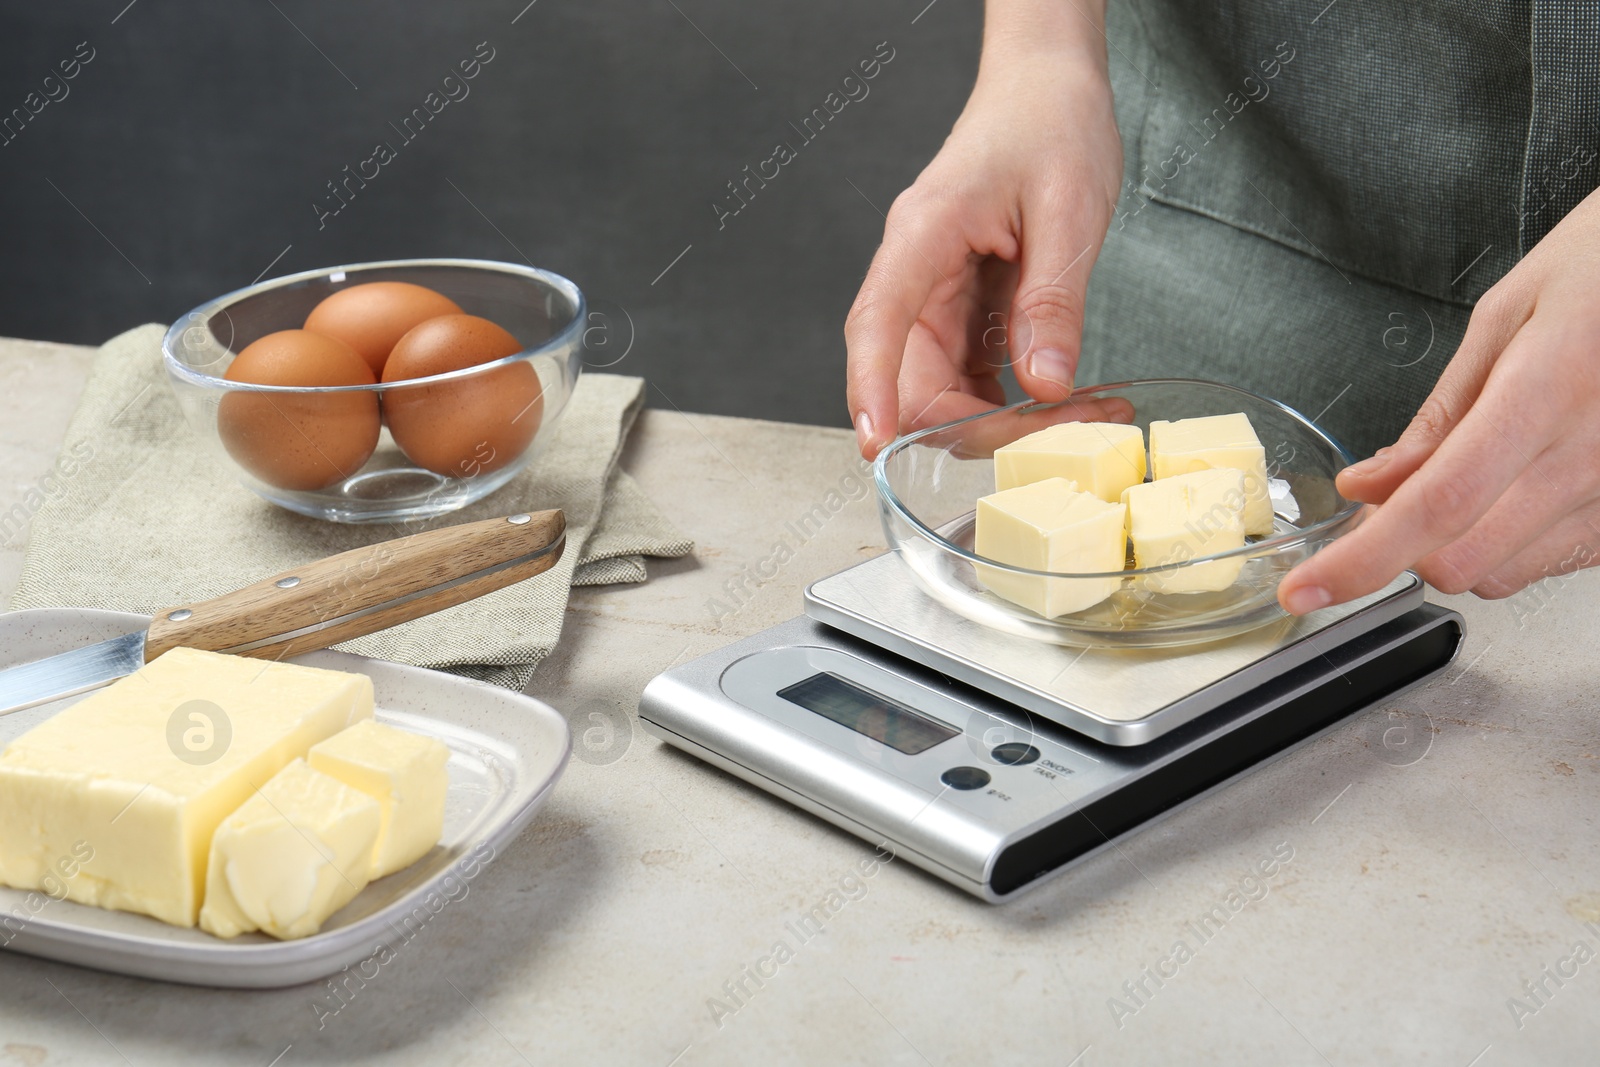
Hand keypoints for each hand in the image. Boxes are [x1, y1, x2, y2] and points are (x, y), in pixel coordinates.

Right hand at [844, 15, 1128, 459]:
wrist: (1047, 90)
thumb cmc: (1050, 124)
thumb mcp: (1069, 207)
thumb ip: (1054, 299)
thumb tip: (1046, 384)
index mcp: (922, 236)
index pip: (876, 324)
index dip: (870, 388)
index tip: (875, 443)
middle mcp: (916, 276)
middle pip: (910, 379)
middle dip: (975, 425)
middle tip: (1062, 432)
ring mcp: (937, 300)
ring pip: (942, 389)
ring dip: (1003, 421)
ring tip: (1085, 413)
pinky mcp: (963, 313)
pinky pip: (971, 377)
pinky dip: (1014, 402)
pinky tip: (1065, 398)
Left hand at [1278, 187, 1599, 613]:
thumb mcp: (1510, 314)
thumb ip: (1438, 414)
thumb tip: (1367, 486)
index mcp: (1546, 394)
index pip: (1437, 506)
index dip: (1360, 559)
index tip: (1306, 588)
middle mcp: (1591, 458)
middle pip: (1462, 561)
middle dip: (1402, 548)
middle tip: (1384, 501)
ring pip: (1503, 573)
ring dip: (1454, 546)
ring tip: (1465, 476)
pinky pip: (1551, 562)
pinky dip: (1505, 542)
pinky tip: (1512, 488)